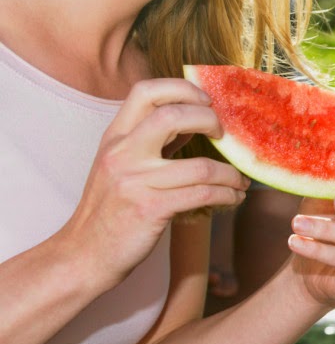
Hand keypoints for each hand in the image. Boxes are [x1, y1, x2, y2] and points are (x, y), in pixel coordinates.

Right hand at [64, 78, 248, 286]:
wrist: (84, 255)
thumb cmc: (110, 209)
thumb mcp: (122, 164)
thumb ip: (154, 140)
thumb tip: (194, 118)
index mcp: (115, 137)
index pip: (146, 91)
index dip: (182, 88)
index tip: (206, 100)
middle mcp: (122, 153)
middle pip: (172, 116)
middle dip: (209, 120)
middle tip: (224, 134)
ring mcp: (135, 181)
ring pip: (200, 167)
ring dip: (230, 174)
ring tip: (240, 181)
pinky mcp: (150, 209)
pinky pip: (202, 195)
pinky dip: (226, 195)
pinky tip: (233, 198)